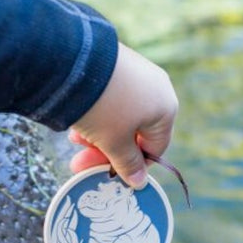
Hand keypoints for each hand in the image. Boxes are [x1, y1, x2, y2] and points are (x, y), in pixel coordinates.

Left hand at [69, 42, 177, 187]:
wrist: (76, 59)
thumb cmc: (104, 108)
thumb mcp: (114, 143)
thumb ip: (128, 165)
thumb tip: (139, 183)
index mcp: (166, 109)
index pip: (155, 148)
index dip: (132, 165)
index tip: (109, 172)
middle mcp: (158, 88)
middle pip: (135, 133)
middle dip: (107, 150)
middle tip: (81, 162)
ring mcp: (139, 73)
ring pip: (121, 116)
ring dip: (99, 134)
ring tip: (75, 140)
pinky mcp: (118, 62)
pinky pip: (112, 97)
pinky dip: (97, 113)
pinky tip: (77, 120)